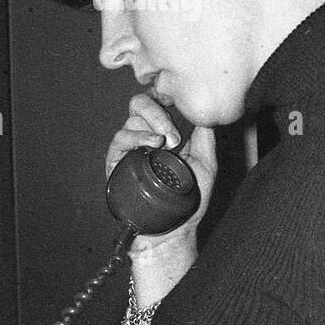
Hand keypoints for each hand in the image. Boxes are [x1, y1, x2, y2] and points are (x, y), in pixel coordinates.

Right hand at [106, 96, 218, 306]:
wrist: (173, 229)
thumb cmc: (188, 200)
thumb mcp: (206, 165)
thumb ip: (207, 139)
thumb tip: (206, 114)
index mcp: (164, 133)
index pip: (158, 102)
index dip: (163, 95)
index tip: (177, 101)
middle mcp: (145, 137)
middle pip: (140, 104)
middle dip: (157, 111)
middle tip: (174, 134)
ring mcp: (130, 148)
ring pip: (131, 120)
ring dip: (152, 126)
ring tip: (168, 144)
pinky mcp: (117, 161)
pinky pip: (119, 139)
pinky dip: (136, 137)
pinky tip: (152, 144)